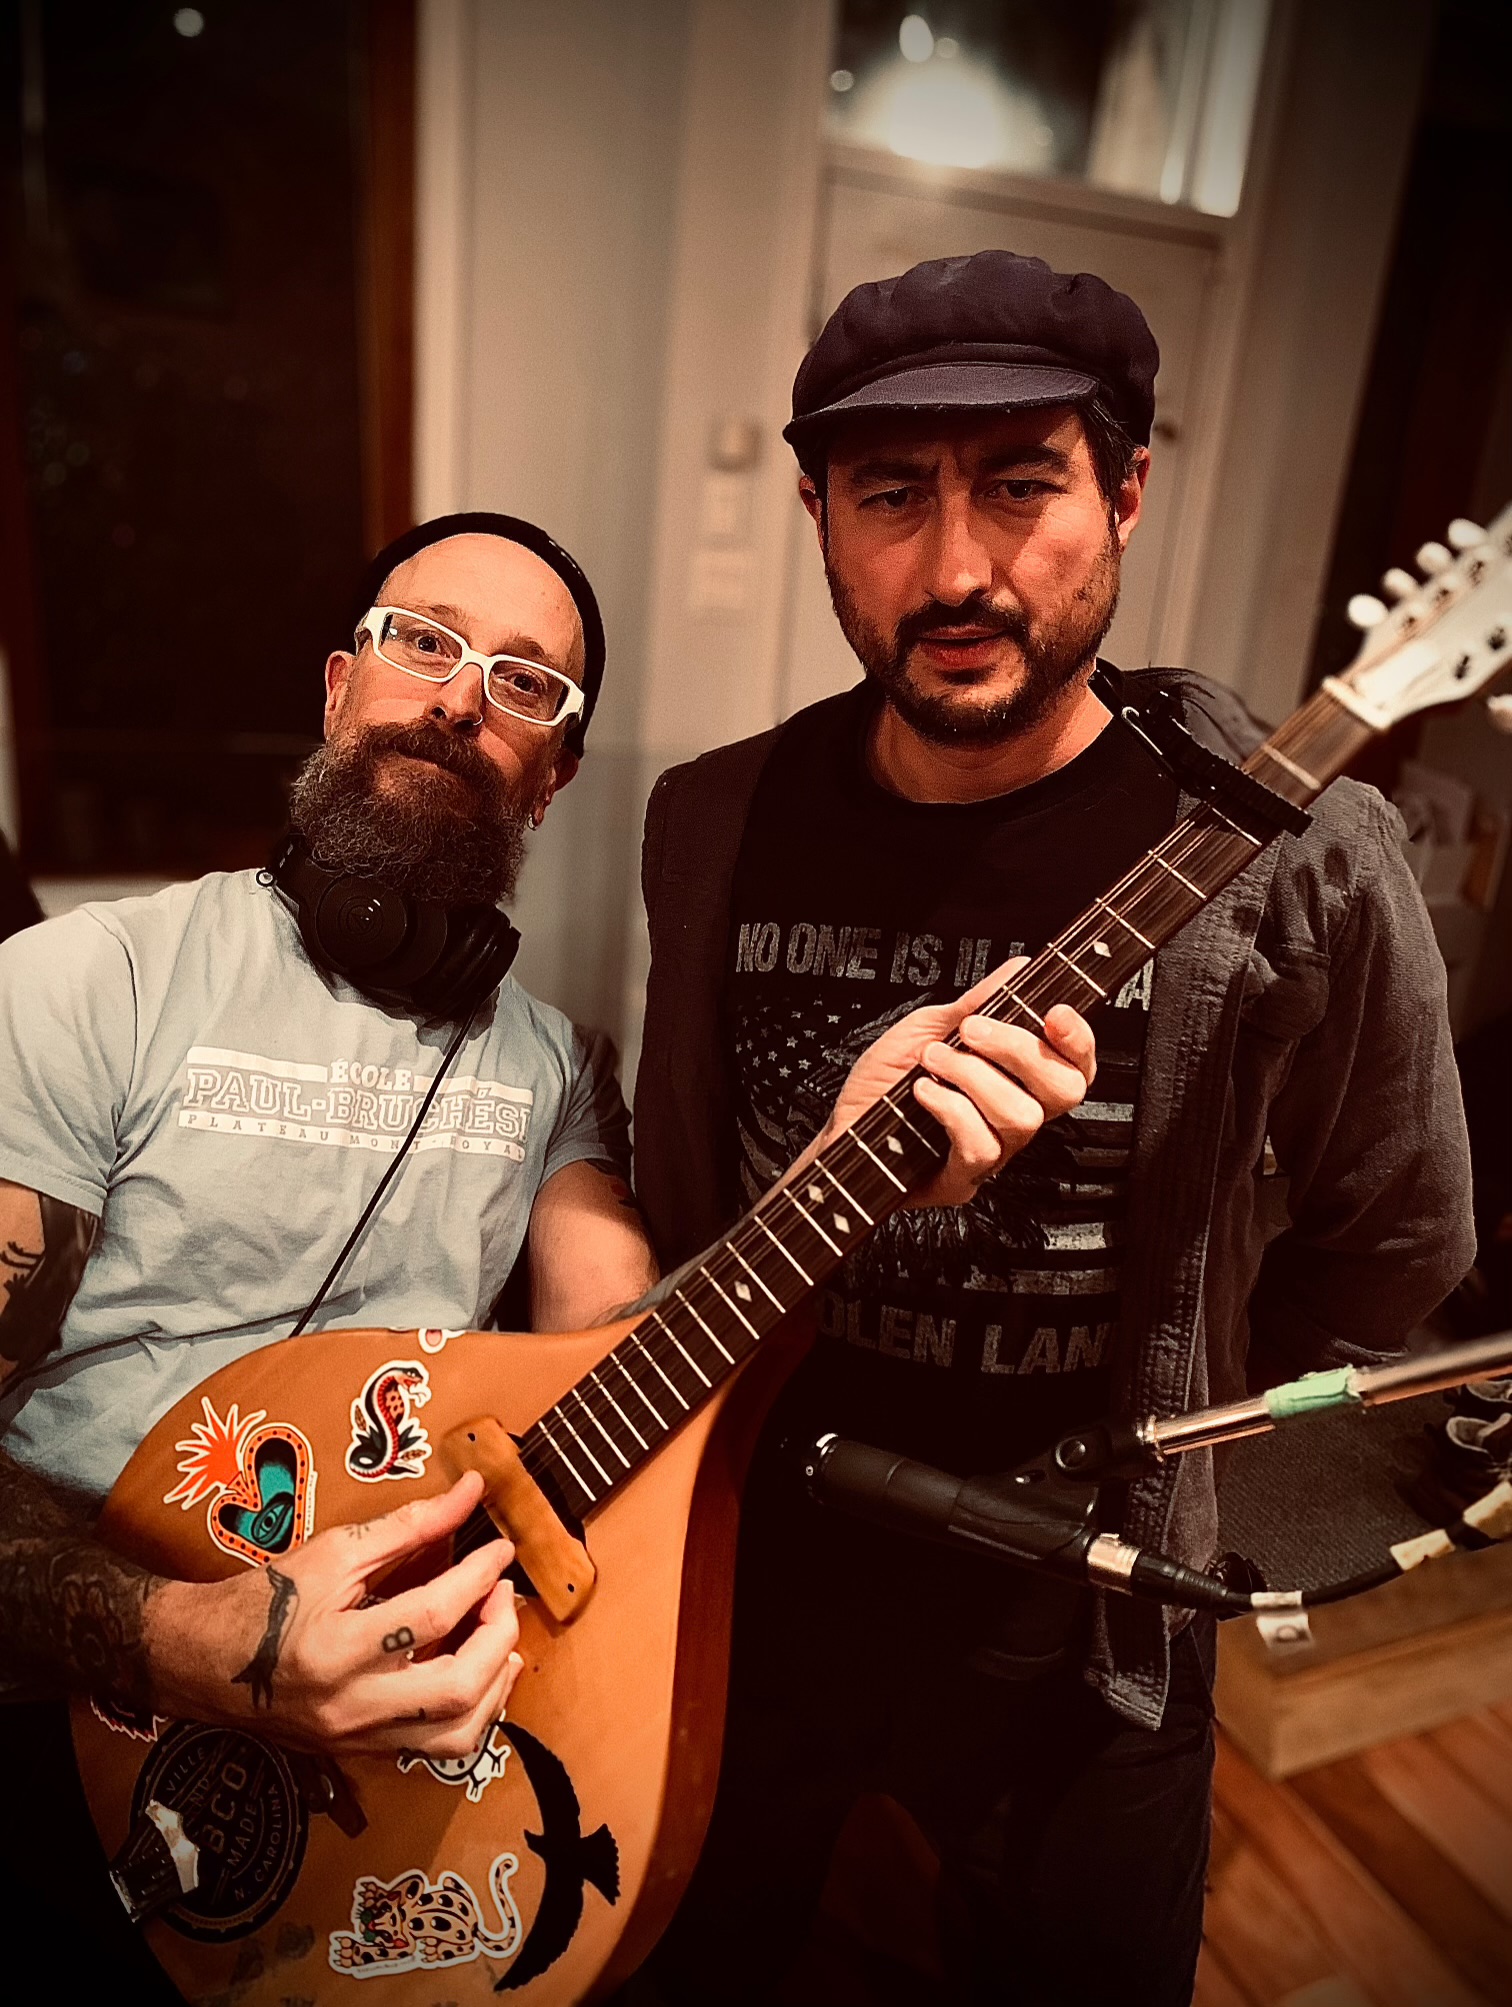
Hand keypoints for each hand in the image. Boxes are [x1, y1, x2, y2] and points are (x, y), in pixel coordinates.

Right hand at [146, 1471, 521, 1757]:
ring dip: (497, 1685)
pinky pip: (438, 1748)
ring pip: (456, 1738)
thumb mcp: (334, 1550)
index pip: (431, 1614)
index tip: (501, 1548)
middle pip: (456, 1688)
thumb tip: (472, 1492)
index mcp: (336, 1647)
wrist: (203, 1661)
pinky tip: (481, 1675)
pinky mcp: (363, 1753)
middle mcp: (350, 1704)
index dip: (478, 1575)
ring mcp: (358, 1738)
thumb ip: (409, 1524)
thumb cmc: (266, 1600)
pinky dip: (473, 1711)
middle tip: (503, 1593)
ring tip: (504, 1639)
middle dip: (499, 1635)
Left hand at [818, 957, 1095, 1208]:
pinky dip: (951, 1108)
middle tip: (973, 1031)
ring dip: (973, 1077)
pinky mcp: (963, 1179)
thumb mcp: (927, 1027)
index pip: (1076, 1064)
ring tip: (932, 1060)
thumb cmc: (883, 1083)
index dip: (1078, 1039)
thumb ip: (976, 1002)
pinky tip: (923, 1092)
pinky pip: (981, 1146)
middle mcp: (1014, 1116)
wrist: (839, 1127)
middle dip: (1020, 1050)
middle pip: (1064, 1091)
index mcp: (1017, 1080)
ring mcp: (994, 1152)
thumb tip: (1018, 967)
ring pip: (1022, 1117)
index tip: (1053, 1012)